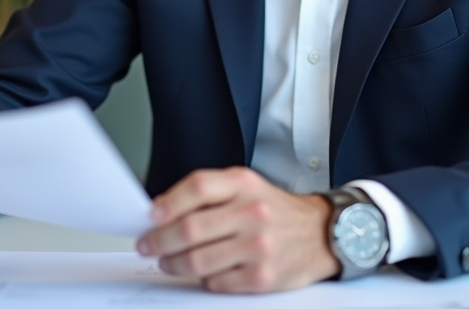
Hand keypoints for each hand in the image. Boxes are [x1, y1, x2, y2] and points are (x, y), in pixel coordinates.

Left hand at [136, 167, 338, 292]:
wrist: (320, 233)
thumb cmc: (275, 210)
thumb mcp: (246, 187)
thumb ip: (209, 193)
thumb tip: (162, 211)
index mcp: (244, 184)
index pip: (197, 187)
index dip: (168, 203)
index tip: (151, 216)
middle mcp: (252, 212)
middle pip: (191, 228)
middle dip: (159, 240)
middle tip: (148, 244)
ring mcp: (258, 246)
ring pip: (198, 260)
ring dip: (173, 264)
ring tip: (167, 261)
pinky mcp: (262, 276)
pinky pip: (216, 283)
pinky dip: (203, 280)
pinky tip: (203, 273)